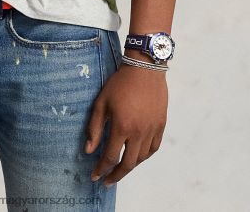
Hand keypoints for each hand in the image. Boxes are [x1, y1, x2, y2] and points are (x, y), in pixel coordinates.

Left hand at [85, 62, 167, 186]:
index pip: (110, 156)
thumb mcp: (101, 102)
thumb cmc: (120, 83)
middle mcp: (139, 132)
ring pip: (141, 158)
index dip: (101, 169)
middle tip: (107, 180)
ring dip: (130, 166)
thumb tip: (88, 150)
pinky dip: (144, 156)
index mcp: (122, 126)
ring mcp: (152, 129)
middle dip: (115, 175)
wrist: (144, 68)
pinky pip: (153, 148)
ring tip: (120, 167)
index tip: (95, 176)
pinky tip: (137, 156)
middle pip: (128, 163)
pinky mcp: (161, 125)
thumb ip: (95, 128)